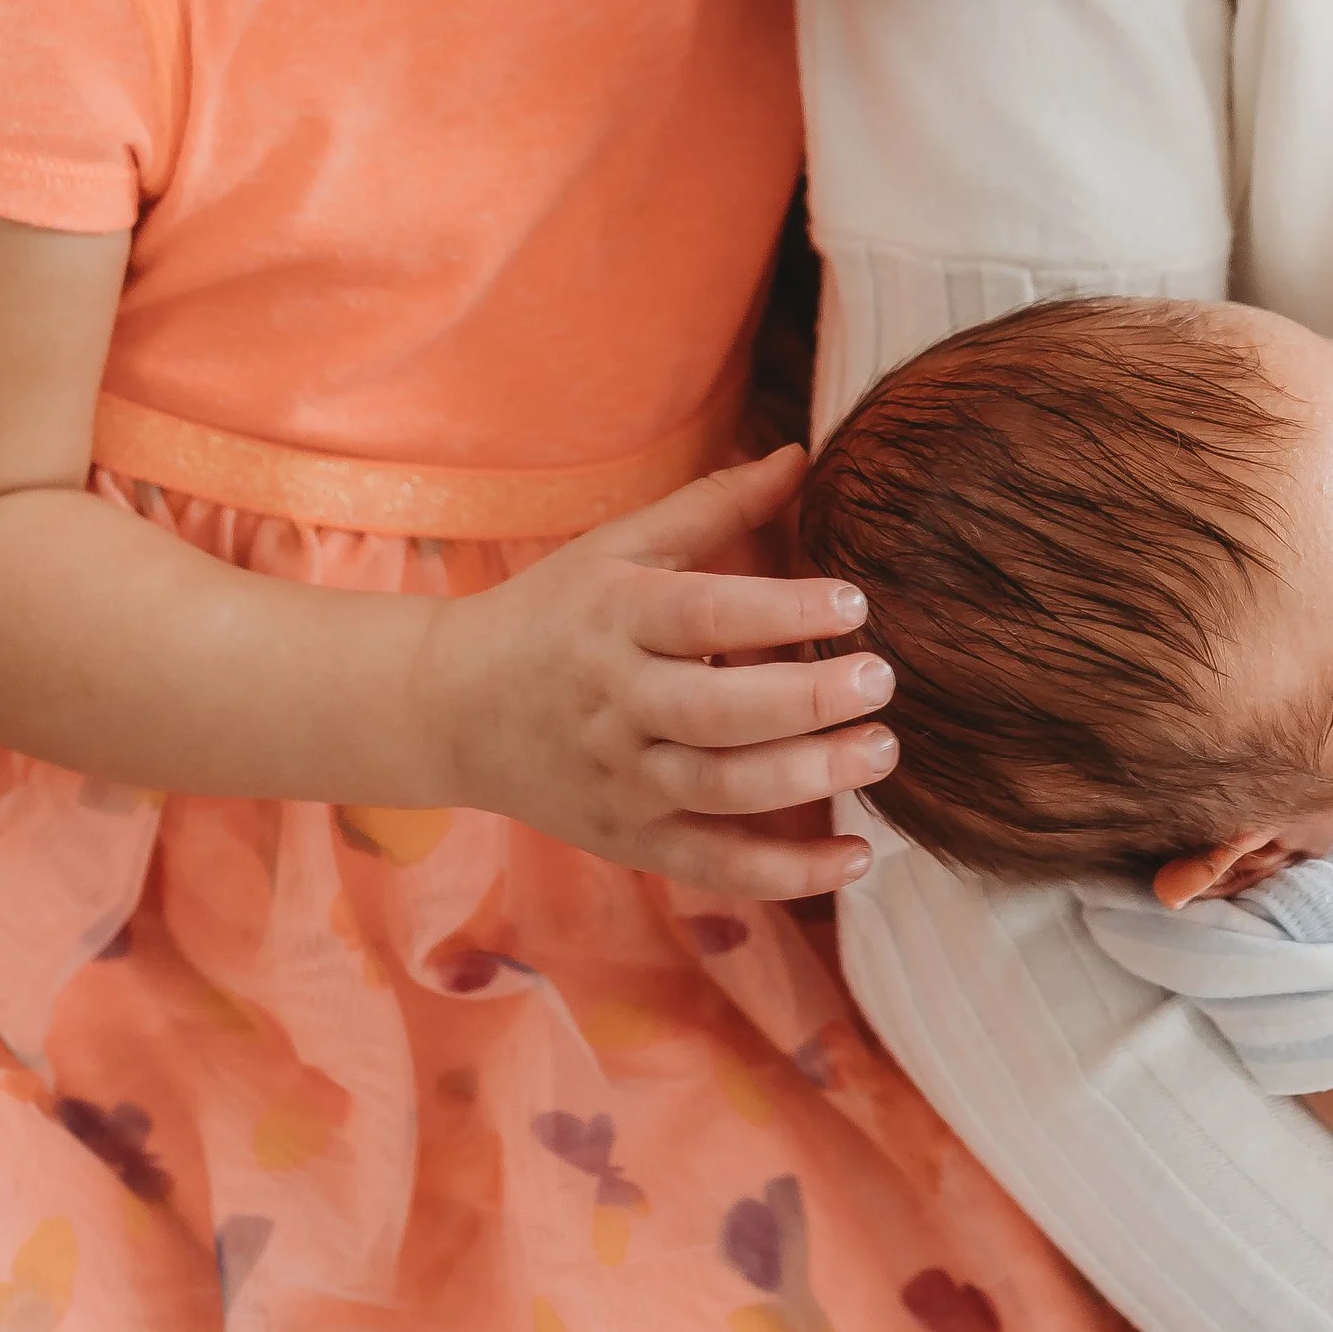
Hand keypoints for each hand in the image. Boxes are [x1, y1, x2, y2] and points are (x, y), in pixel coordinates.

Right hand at [420, 445, 897, 897]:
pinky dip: (788, 874)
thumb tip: (803, 457)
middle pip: (716, 713)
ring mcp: (623, 780)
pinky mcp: (631, 839)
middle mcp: (617, 704)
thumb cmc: (553, 613)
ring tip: (882, 752)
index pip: (703, 616)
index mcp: (616, 619)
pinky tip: (858, 856)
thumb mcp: (618, 548)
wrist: (450, 708)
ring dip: (809, 780)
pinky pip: (715, 866)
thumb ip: (714, 507)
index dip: (780, 609)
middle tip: (882, 681)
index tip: (854, 600)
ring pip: (722, 791)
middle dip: (806, 700)